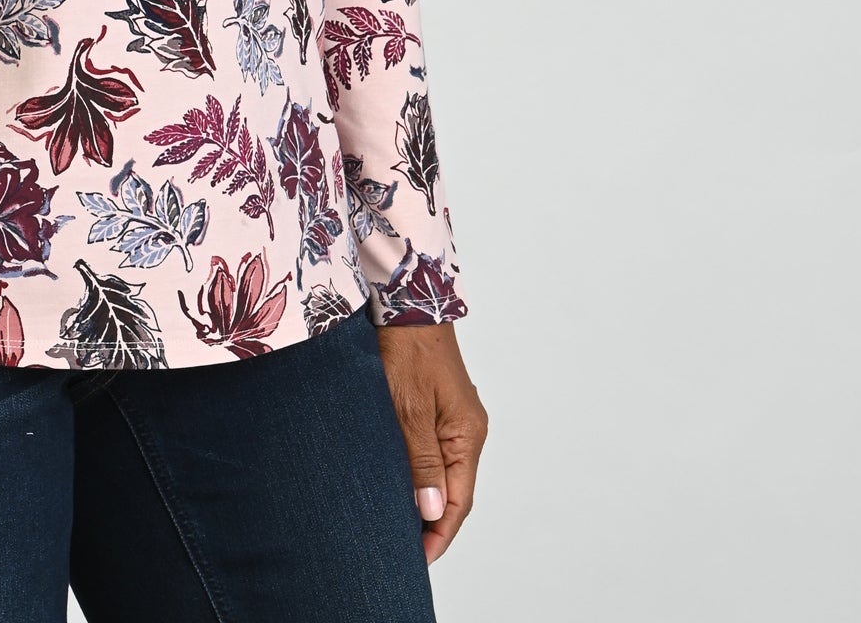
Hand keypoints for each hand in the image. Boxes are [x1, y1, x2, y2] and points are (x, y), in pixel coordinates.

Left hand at [377, 321, 487, 563]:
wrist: (406, 301)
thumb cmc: (407, 348)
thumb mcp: (409, 407)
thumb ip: (420, 459)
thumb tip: (430, 511)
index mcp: (467, 435)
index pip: (457, 502)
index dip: (438, 534)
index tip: (415, 560)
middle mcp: (467, 431)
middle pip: (452, 492)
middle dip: (429, 524)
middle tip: (398, 550)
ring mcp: (454, 420)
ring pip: (440, 473)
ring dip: (421, 499)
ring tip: (393, 525)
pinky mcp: (437, 408)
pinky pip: (431, 452)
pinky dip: (416, 473)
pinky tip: (396, 483)